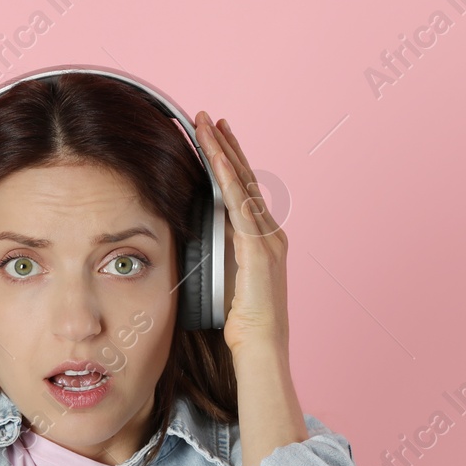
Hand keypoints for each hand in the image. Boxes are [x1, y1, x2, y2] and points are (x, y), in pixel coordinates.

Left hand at [192, 111, 288, 361]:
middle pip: (245, 179)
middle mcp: (270, 233)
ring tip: (208, 125)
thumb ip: (218, 256)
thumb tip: (195, 240)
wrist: (261, 347)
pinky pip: (240, 203)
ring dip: (223, 151)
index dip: (230, 162)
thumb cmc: (241, 323)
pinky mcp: (259, 247)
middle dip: (227, 146)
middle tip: (210, 118)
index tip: (216, 138)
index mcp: (263, 240)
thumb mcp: (225, 280)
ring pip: (242, 184)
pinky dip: (227, 176)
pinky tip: (215, 156)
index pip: (244, 192)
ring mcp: (268, 238)